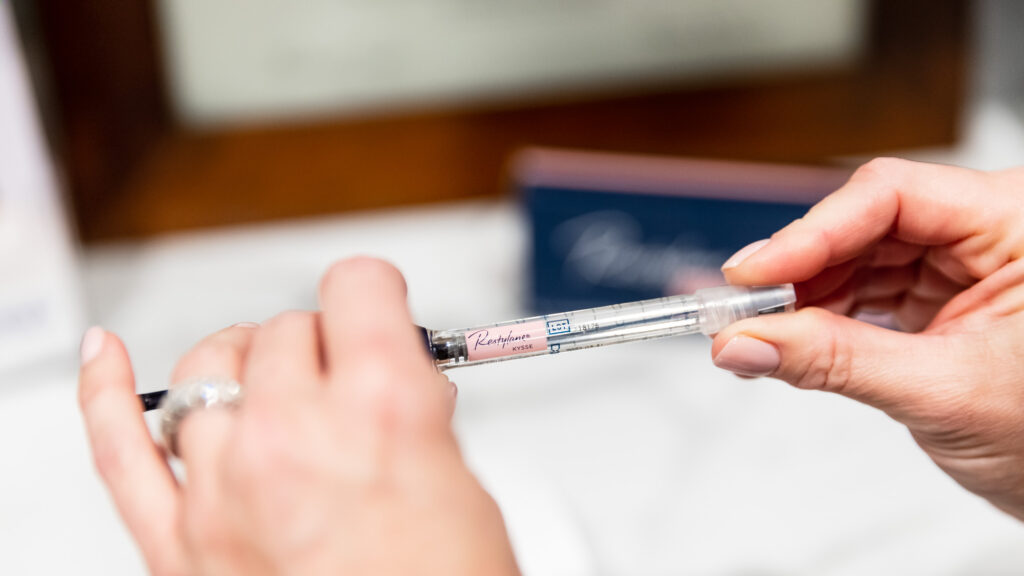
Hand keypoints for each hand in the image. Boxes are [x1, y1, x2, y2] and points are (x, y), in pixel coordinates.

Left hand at [79, 258, 519, 574]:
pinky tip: (105, 358)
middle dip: (319, 346)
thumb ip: (416, 413)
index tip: (374, 308)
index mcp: (382, 411)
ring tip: (273, 390)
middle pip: (283, 330)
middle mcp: (294, 438)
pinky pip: (120, 450)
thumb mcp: (464, 485)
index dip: (372, 296)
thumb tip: (392, 375)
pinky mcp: (178, 543)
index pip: (356, 289)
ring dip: (245, 369)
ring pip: (208, 369)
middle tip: (344, 382)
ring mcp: (226, 487)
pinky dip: (105, 395)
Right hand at [710, 158, 1023, 519]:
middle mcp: (987, 232)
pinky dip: (822, 317)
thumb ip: (836, 362)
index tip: (753, 274)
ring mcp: (961, 263)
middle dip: (797, 269)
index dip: (813, 232)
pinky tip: (790, 337)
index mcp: (1017, 224)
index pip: (893, 196)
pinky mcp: (939, 294)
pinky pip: (864, 289)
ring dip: (802, 296)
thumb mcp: (943, 393)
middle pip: (864, 223)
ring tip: (756, 330)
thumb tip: (747, 342)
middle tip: (738, 308)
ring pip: (856, 256)